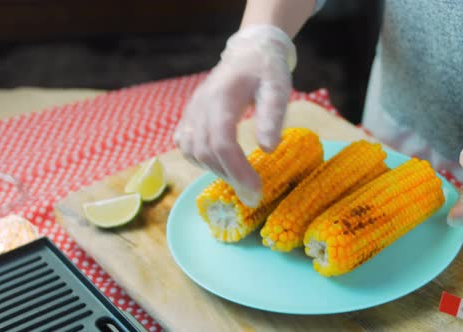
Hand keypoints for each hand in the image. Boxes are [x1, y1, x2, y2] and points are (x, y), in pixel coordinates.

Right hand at [173, 25, 295, 206]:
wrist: (248, 53)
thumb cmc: (266, 71)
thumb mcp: (277, 88)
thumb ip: (272, 116)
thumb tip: (268, 149)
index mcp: (221, 98)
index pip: (222, 142)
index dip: (237, 169)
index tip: (256, 189)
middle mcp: (199, 106)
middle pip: (205, 150)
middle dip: (229, 176)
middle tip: (252, 194)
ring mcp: (191, 110)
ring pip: (191, 151)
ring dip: (214, 170)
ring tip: (239, 180)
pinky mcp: (189, 115)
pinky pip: (184, 144)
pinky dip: (199, 160)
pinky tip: (219, 165)